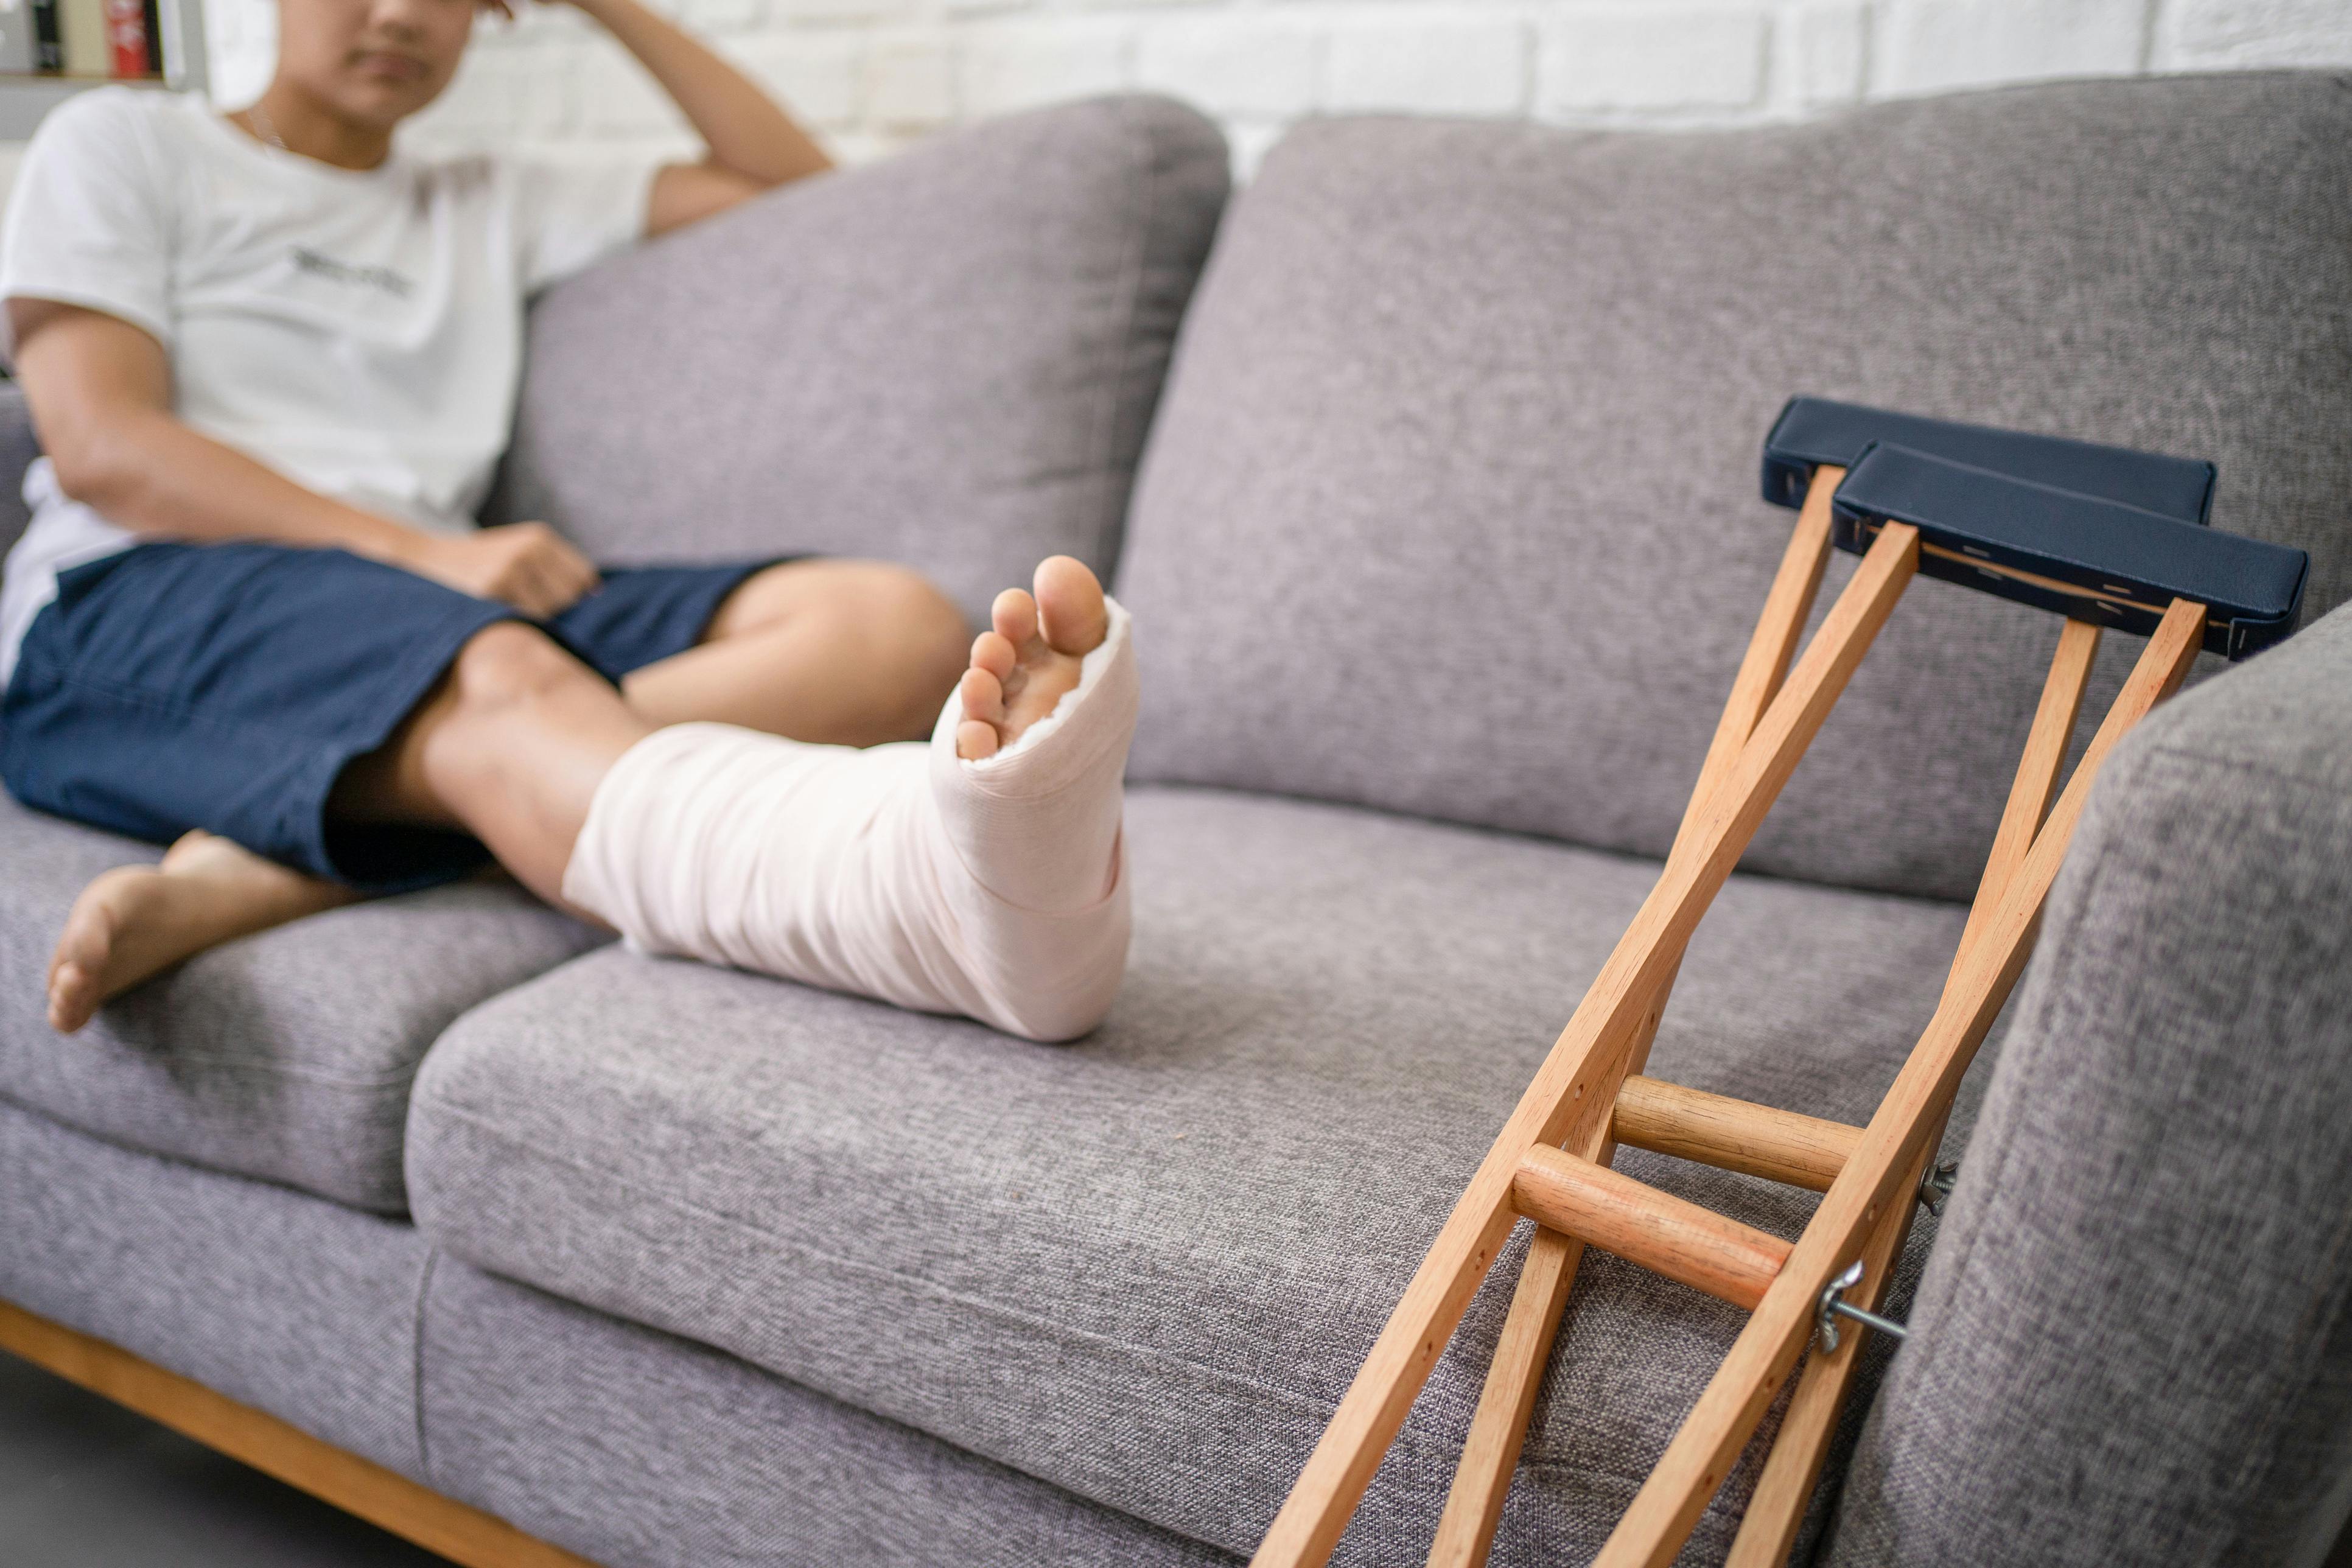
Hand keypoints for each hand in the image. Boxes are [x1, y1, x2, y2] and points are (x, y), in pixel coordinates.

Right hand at [398, 523, 599, 618]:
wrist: (421, 560)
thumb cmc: (478, 563)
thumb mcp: (517, 550)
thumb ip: (556, 567)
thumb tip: (595, 591)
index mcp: (538, 537)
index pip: (583, 578)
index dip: (571, 595)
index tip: (544, 597)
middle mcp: (528, 549)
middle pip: (569, 596)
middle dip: (552, 606)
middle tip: (516, 600)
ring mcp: (511, 569)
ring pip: (549, 612)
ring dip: (533, 617)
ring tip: (502, 604)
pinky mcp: (492, 591)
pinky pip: (524, 621)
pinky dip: (516, 624)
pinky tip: (494, 612)